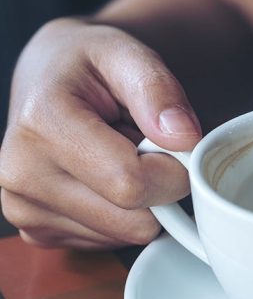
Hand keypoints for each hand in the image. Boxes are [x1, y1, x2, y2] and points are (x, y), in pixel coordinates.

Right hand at [0, 18, 200, 248]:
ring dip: (140, 203)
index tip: (173, 144)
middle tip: (146, 150)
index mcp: (42, 125)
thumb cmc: (90, 65)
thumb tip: (184, 138)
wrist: (47, 78)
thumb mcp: (128, 55)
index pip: (131, 184)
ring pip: (125, 237)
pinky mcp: (37, 232)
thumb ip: (159, 90)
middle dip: (159, 190)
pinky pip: (109, 243)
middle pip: (132, 221)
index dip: (172, 171)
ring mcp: (24, 209)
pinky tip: (103, 179)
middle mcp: (22, 174)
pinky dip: (121, 216)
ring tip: (119, 159)